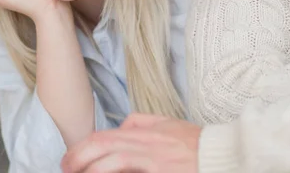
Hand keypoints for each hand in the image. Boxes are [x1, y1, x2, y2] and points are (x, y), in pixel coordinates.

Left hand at [61, 114, 200, 172]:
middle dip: (78, 157)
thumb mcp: (167, 124)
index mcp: (144, 130)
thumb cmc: (197, 142)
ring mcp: (154, 159)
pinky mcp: (162, 172)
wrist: (222, 154)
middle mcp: (146, 143)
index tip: (70, 160)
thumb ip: (142, 123)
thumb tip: (121, 127)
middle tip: (66, 169)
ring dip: (92, 169)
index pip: (104, 136)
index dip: (82, 148)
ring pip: (113, 160)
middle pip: (102, 145)